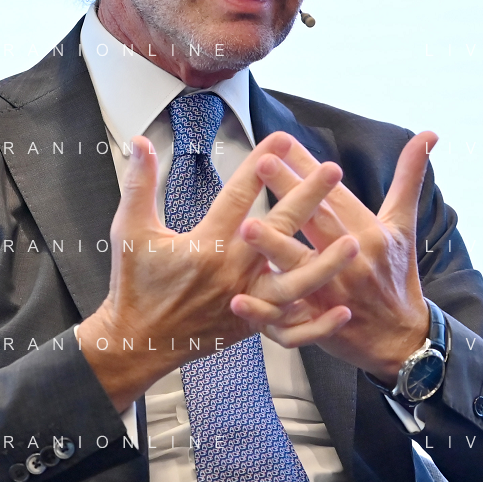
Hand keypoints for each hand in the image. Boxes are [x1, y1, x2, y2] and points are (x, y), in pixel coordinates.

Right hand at [77, 132, 359, 411]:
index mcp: (205, 245)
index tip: (281, 139)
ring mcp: (245, 302)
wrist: (137, 341)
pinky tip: (342, 309)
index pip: (238, 195)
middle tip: (333, 170)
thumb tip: (140, 142)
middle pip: (277, 231)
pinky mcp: (251, 326)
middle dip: (307, 197)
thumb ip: (139, 183)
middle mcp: (231, 272)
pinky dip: (317, 322)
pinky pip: (290, 328)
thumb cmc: (134, 285)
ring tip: (353, 242)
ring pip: (293, 284)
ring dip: (325, 263)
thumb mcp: (129, 230)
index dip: (260, 164)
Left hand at [230, 131, 438, 382]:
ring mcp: (333, 293)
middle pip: (316, 222)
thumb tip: (428, 134)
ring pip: (301, 268)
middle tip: (262, 164)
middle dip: (290, 193)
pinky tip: (236, 300)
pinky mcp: (317, 323)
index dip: (310, 169)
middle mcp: (351, 260)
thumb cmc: (397, 276)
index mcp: (369, 233)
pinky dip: (262, 311)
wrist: (401, 338)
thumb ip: (408, 178)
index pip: (334, 195)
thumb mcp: (404, 226)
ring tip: (245, 226)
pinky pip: (286, 318)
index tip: (284, 143)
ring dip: (273, 247)